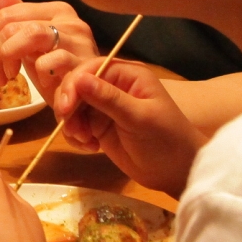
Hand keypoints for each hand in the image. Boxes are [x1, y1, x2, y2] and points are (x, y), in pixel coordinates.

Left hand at [0, 0, 98, 101]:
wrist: (89, 100)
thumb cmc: (59, 72)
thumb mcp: (31, 45)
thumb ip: (16, 19)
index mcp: (54, 10)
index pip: (7, 14)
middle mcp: (68, 19)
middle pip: (13, 25)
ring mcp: (77, 39)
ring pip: (30, 34)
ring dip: (9, 59)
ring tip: (7, 78)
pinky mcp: (84, 63)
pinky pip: (50, 61)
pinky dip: (38, 74)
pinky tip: (40, 84)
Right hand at [53, 60, 204, 196]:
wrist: (176, 172)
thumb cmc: (166, 140)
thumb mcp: (139, 118)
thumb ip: (109, 99)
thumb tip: (79, 79)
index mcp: (128, 75)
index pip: (91, 69)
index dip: (73, 84)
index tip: (65, 107)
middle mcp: (113, 86)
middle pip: (76, 86)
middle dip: (69, 107)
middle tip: (73, 130)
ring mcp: (105, 107)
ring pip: (72, 106)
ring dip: (71, 123)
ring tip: (86, 142)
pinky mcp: (99, 126)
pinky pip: (76, 124)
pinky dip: (76, 136)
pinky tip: (90, 148)